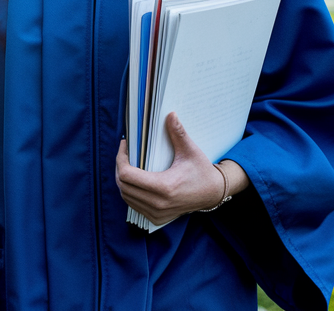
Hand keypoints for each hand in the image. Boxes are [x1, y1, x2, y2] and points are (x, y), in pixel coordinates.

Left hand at [115, 112, 245, 225]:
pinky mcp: (157, 218)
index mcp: (164, 187)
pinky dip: (130, 192)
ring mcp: (156, 214)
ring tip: (128, 164)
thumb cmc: (202, 171)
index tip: (125, 146)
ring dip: (123, 180)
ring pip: (126, 196)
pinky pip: (134, 205)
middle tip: (125, 153)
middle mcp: (158, 204)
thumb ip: (178, 133)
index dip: (120, 158)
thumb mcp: (191, 151)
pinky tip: (135, 179)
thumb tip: (170, 115)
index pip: (127, 175)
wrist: (213, 194)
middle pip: (122, 185)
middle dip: (119, 167)